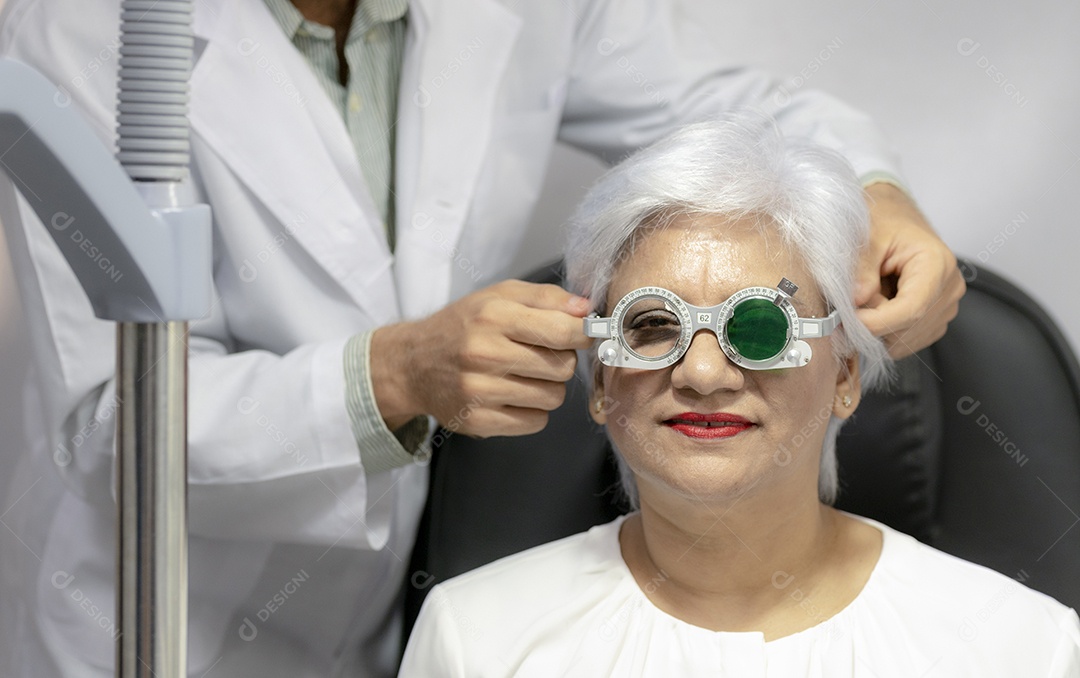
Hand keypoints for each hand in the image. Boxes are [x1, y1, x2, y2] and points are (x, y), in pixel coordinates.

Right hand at [370, 280, 592, 436]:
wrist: (413, 364)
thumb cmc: (464, 326)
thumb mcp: (500, 296)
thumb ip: (546, 297)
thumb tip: (587, 309)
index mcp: (493, 316)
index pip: (562, 331)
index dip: (582, 334)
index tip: (580, 335)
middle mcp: (484, 353)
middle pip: (562, 367)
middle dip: (561, 360)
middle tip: (541, 354)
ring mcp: (479, 390)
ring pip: (553, 397)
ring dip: (548, 387)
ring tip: (524, 375)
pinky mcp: (478, 420)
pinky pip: (535, 421)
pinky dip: (532, 410)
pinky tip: (513, 395)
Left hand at [855, 182, 965, 357]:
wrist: (897, 221)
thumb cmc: (885, 224)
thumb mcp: (868, 237)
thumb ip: (862, 269)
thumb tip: (856, 300)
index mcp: (937, 264)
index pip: (912, 310)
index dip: (877, 322)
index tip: (848, 319)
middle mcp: (949, 289)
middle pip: (907, 328)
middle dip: (873, 322)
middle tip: (853, 301)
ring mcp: (945, 307)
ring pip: (904, 340)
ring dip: (879, 328)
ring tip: (870, 297)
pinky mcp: (935, 320)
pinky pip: (905, 341)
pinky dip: (885, 331)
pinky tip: (880, 306)